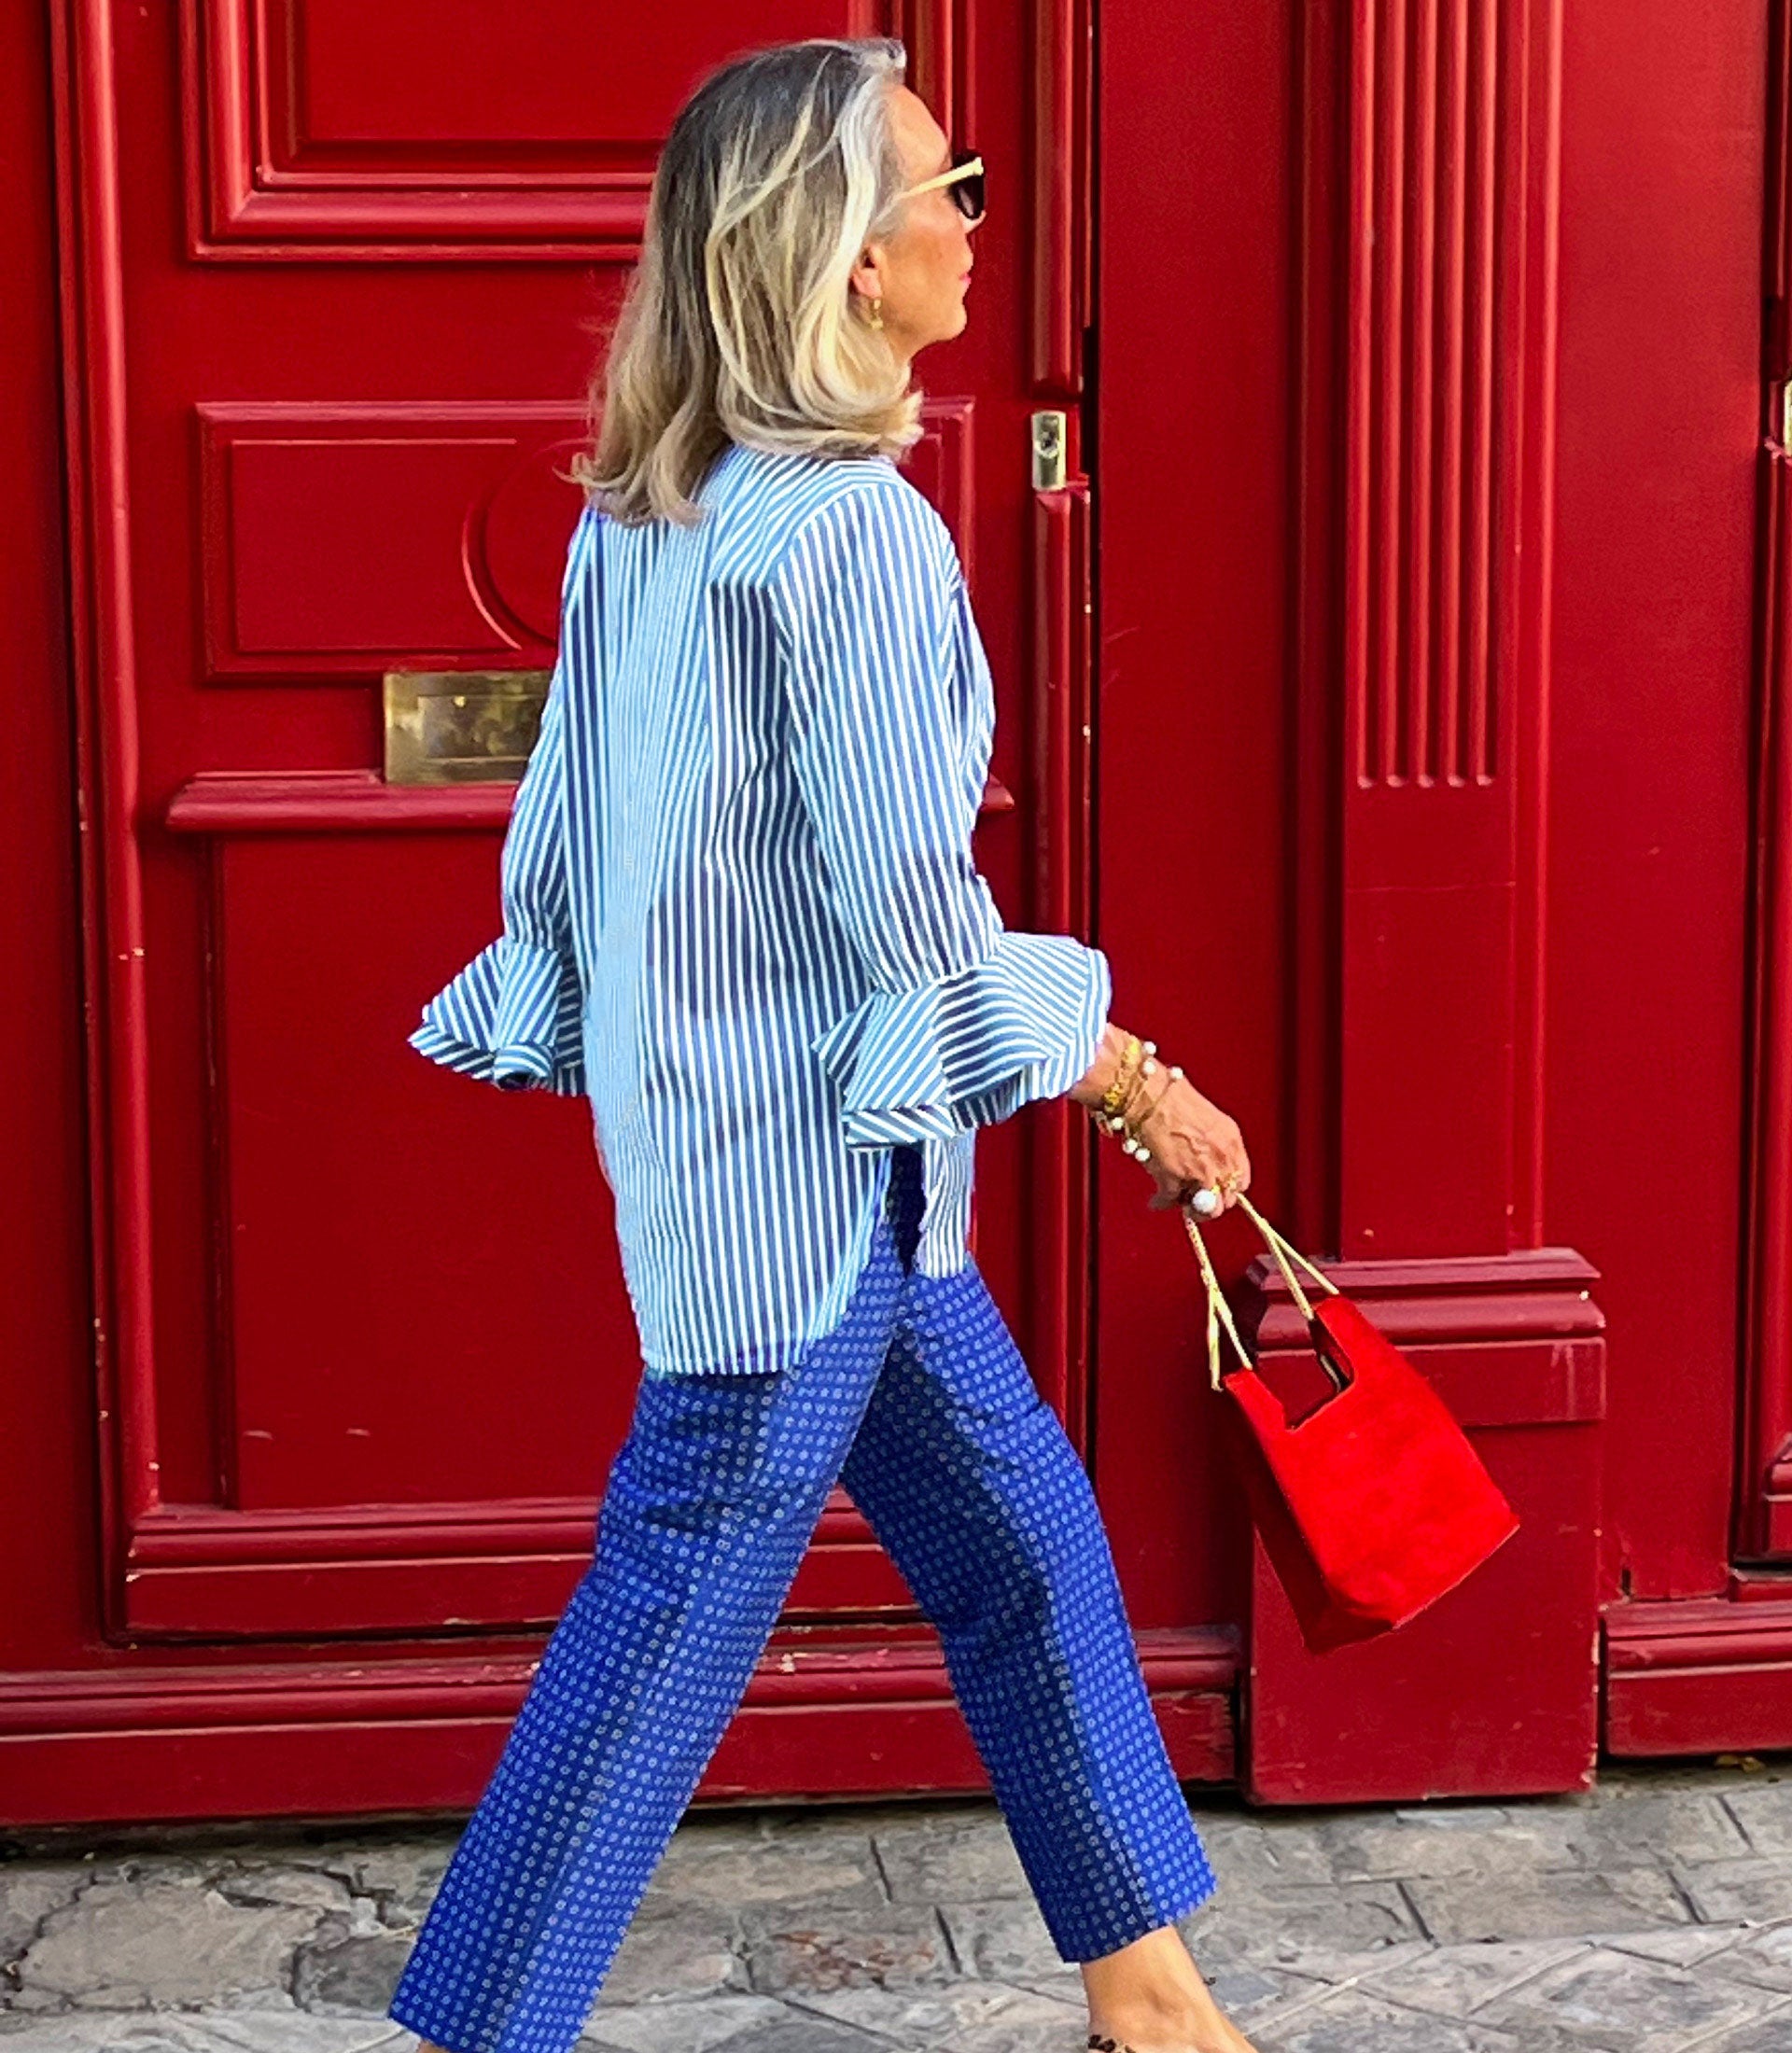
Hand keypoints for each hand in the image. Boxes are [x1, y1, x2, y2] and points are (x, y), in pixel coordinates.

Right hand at [1130, 1070, 1251, 1212]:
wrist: (1147, 1095)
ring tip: (1180, 1205)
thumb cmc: (1170, 1097)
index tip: (1218, 1190)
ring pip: (1206, 1208)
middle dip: (1211, 1203)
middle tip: (1197, 1202)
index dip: (1228, 1188)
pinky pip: (1170, 1200)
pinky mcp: (1174, 1179)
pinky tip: (1156, 1201)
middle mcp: (1220, 1158)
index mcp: (1230, 1141)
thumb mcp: (1206, 1118)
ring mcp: (1199, 1171)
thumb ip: (1212, 1144)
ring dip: (1193, 1211)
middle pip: (1227, 1199)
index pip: (1241, 1180)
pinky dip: (1161, 1203)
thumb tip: (1205, 1163)